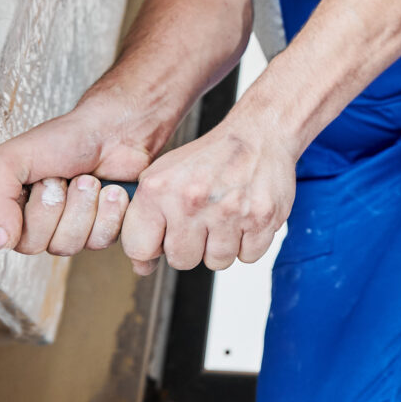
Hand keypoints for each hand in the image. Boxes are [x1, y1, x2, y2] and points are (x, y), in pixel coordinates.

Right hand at [0, 92, 152, 259]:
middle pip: (29, 245)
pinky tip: (108, 192)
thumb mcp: (11, 158)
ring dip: (80, 206)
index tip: (15, 206)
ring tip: (86, 180)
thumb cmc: (66, 139)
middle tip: (58, 180)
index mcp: (4, 204)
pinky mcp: (99, 233)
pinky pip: (98, 242)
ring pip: (65, 246)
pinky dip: (106, 212)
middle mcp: (32, 222)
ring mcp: (67, 230)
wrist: (116, 130)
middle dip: (49, 207)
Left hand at [119, 120, 292, 275]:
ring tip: (225, 217)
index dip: (152, 249)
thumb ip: (144, 219)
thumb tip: (141, 266)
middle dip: (191, 247)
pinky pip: (248, 257)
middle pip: (181, 261)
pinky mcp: (261, 218)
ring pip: (217, 262)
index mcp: (159, 189)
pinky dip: (248, 243)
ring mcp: (228, 211)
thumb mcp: (163, 175)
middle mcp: (191, 200)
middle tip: (201, 221)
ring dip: (221, 246)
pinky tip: (244, 217)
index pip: (139, 249)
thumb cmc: (210, 158)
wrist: (259, 135)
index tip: (163, 238)